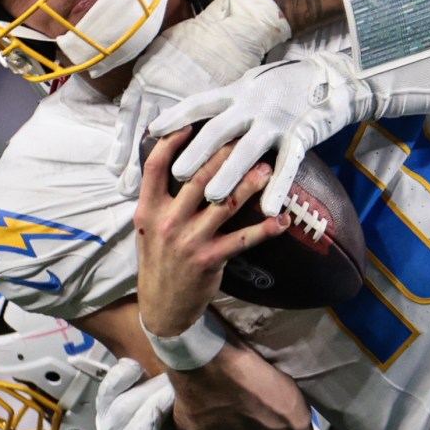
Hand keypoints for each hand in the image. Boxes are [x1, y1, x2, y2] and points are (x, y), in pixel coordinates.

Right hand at [96, 357, 247, 429]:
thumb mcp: (168, 401)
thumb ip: (158, 380)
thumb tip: (165, 345)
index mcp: (113, 413)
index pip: (109, 388)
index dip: (123, 373)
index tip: (146, 361)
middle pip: (118, 401)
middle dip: (147, 385)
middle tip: (174, 372)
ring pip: (126, 417)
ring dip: (151, 398)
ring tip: (175, 388)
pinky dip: (151, 421)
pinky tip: (168, 407)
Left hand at [105, 0, 291, 194]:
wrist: (334, 77)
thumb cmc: (289, 83)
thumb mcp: (254, 85)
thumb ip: (230, 101)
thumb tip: (202, 114)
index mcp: (239, 92)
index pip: (200, 104)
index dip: (176, 117)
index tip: (153, 131)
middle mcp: (253, 104)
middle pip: (217, 130)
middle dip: (195, 154)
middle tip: (176, 175)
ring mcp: (277, 120)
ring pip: (247, 151)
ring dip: (228, 175)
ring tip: (211, 197)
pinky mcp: (301, 134)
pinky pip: (288, 165)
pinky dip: (278, 187)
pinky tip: (269, 209)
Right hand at [133, 129, 283, 334]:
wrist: (162, 306)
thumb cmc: (158, 261)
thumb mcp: (147, 228)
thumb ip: (159, 199)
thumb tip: (180, 164)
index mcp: (148, 209)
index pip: (156, 167)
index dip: (172, 142)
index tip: (192, 123)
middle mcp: (166, 221)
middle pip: (198, 178)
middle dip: (224, 155)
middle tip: (246, 138)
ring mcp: (189, 240)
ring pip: (224, 203)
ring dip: (249, 184)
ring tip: (267, 169)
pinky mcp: (210, 258)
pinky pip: (243, 239)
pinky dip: (265, 228)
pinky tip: (281, 219)